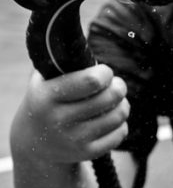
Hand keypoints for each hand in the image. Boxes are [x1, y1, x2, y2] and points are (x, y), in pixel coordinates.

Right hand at [11, 65, 128, 164]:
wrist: (35, 142)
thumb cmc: (49, 99)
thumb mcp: (45, 79)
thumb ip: (62, 60)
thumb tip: (75, 34)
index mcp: (47, 96)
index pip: (91, 81)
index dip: (106, 74)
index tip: (104, 73)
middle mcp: (57, 120)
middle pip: (111, 97)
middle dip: (119, 87)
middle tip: (116, 86)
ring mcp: (72, 139)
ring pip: (119, 115)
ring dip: (123, 105)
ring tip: (114, 102)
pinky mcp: (86, 153)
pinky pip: (120, 133)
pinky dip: (121, 124)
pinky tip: (109, 120)